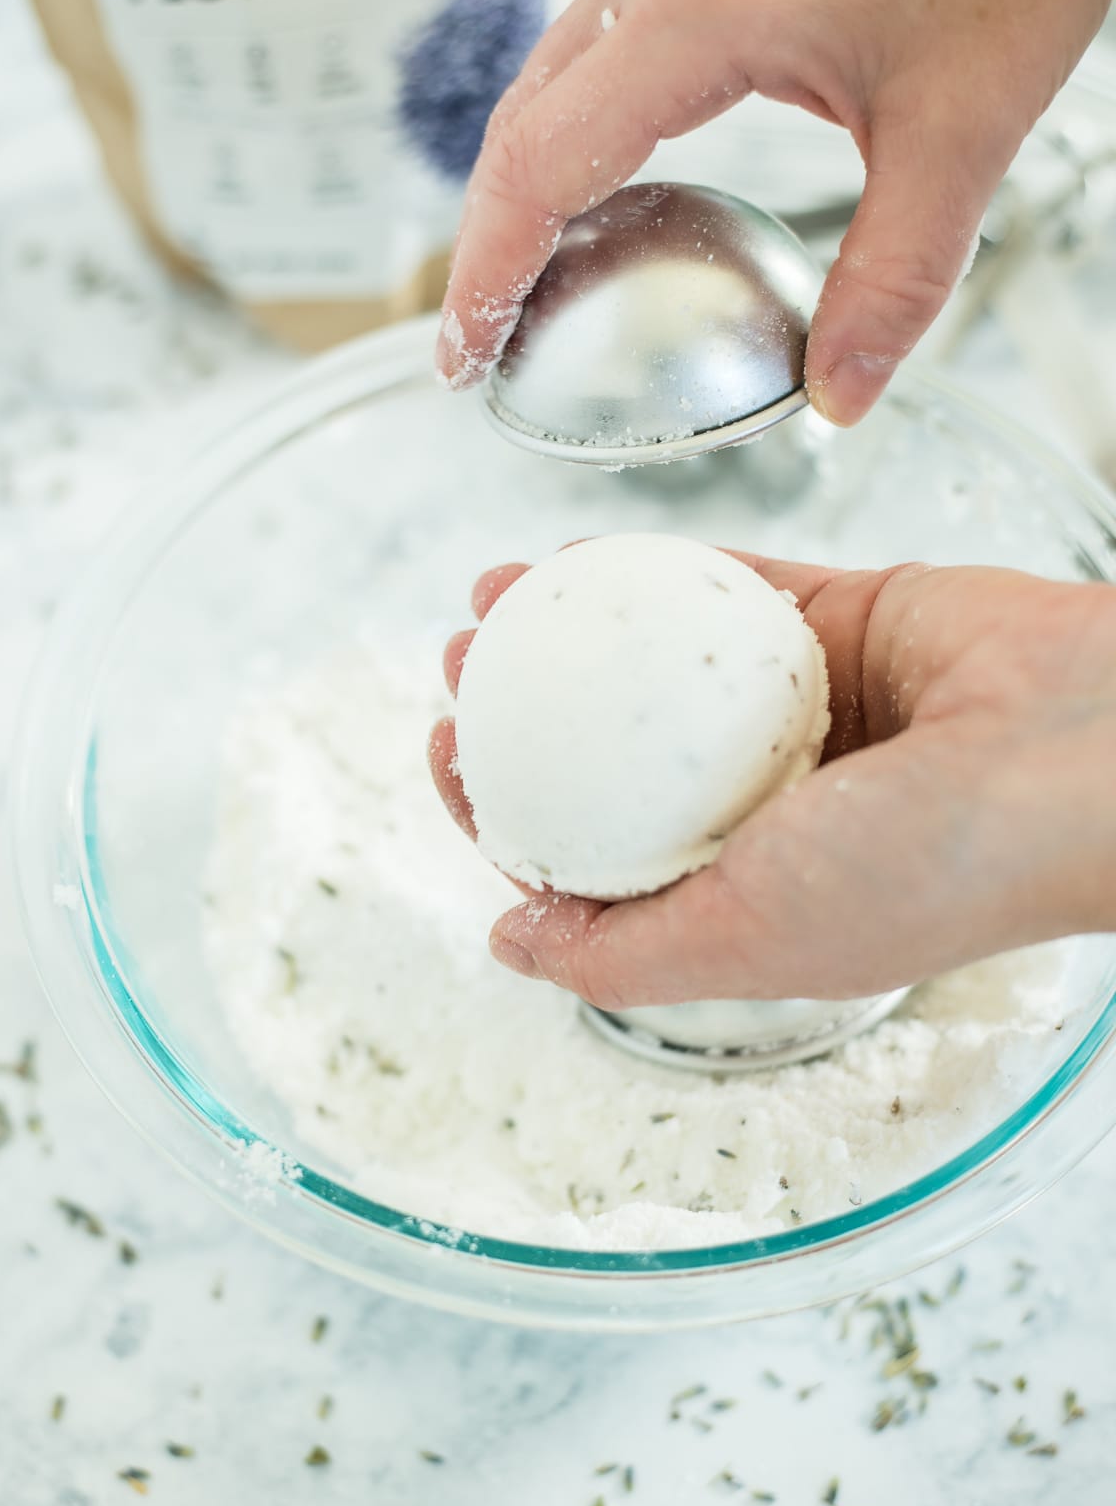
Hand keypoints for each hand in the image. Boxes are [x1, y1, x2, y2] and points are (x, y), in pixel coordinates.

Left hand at [429, 558, 1115, 1005]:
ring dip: (568, 629)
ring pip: (656, 662)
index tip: (452, 757)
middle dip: (525, 708)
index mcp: (748, 890)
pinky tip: (571, 554)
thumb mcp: (746, 939)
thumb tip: (510, 941)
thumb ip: (625, 951)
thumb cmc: (931, 869)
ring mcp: (803, 707)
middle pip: (613, 748)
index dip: (510, 807)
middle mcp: (769, 802)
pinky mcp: (842, 621)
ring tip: (488, 599)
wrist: (1080, 754)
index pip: (598, 852)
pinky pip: (727, 584)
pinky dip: (650, 569)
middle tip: (460, 666)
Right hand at [436, 0, 1115, 422]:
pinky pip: (602, 22)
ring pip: (554, 63)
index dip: (486, 272)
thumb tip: (843, 388)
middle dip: (488, 237)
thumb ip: (897, 277)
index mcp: (703, 7)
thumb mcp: (968, 121)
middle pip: (520, 117)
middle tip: (483, 331)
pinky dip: (580, 110)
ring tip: (534, 263)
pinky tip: (613, 162)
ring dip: (530, 170)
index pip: (539, 166)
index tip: (466, 351)